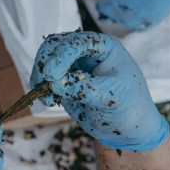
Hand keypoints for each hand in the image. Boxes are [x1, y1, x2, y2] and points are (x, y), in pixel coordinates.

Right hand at [30, 32, 168, 150]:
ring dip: (40, 76)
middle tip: (43, 83)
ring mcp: (73, 65)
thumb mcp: (109, 97)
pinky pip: (45, 78)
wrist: (128, 127)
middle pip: (55, 45)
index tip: (51, 73)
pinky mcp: (64, 81)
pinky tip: (49, 101)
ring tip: (47, 97)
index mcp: (104, 47)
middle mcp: (86, 52)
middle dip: (45, 63)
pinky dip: (41, 87)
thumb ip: (81, 88)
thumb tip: (52, 83)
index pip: (77, 41)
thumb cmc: (128, 107)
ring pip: (46, 60)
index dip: (61, 54)